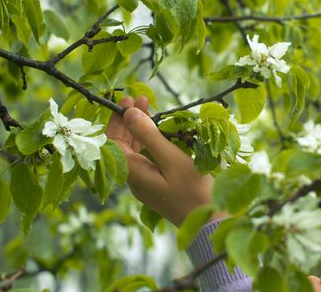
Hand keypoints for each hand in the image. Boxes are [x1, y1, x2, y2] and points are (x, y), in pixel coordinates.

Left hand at [106, 96, 224, 226]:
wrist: (207, 222)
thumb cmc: (192, 190)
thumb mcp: (171, 158)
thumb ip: (148, 135)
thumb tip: (129, 113)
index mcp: (132, 172)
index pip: (112, 141)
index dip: (118, 119)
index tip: (129, 99)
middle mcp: (134, 178)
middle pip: (122, 145)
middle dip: (129, 120)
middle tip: (142, 98)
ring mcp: (145, 182)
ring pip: (135, 151)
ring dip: (140, 130)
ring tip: (151, 109)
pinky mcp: (157, 184)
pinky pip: (146, 158)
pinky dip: (150, 141)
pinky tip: (160, 132)